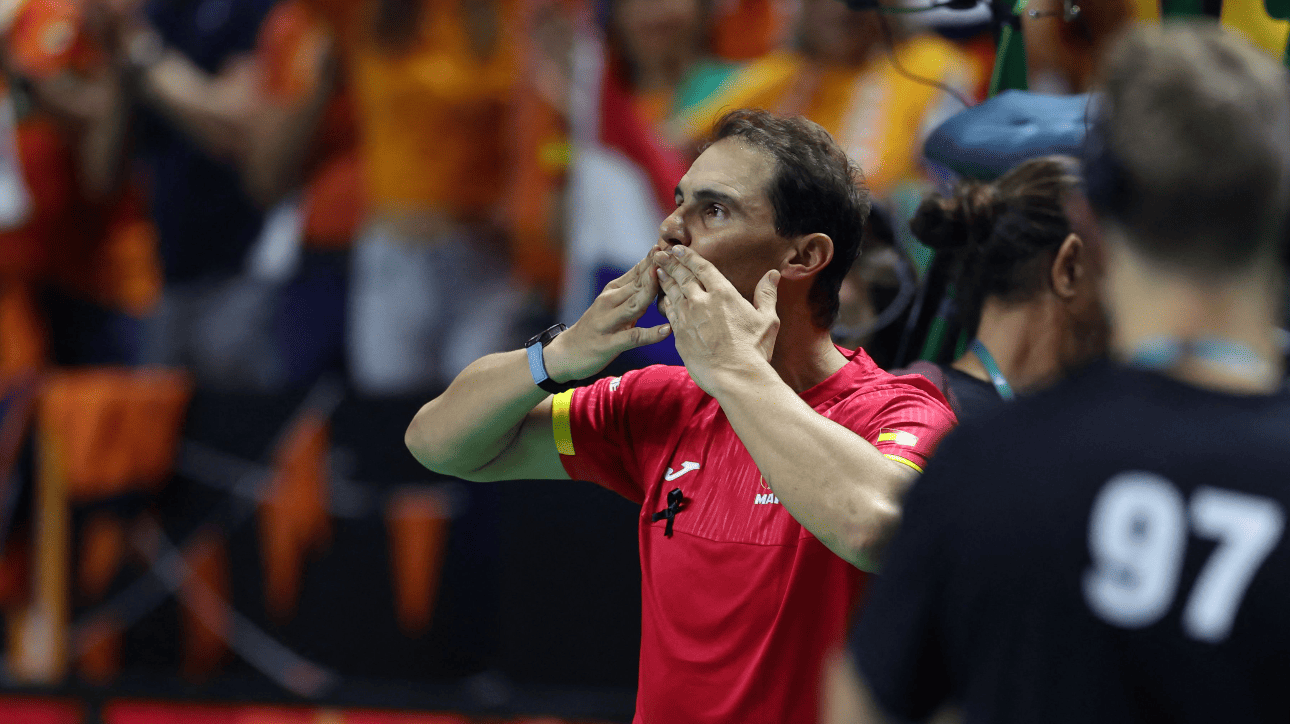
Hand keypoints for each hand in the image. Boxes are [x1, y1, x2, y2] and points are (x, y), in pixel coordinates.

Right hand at [543, 250, 671, 381]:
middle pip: (637, 284)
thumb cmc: (595, 327)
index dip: (653, 259)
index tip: (670, 247)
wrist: (565, 352)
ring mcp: (607, 322)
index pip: (636, 272)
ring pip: (634, 305)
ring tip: (670, 283)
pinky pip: (632, 337)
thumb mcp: (611, 304)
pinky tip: (666, 330)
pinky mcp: (608, 344)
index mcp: (612, 291)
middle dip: (656, 271)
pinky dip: (650, 334)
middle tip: (675, 258)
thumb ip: (631, 290)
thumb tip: (654, 272)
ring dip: (651, 293)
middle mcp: (609, 302)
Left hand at [654, 246, 779, 395]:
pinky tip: (662, 299)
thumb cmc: (754, 349)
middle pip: (682, 276)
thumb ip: (766, 294)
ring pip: (672, 293)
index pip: (702, 268)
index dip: (689, 256)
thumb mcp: (767, 319)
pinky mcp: (680, 335)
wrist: (735, 377)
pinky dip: (665, 303)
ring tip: (658, 270)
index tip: (678, 248)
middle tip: (659, 254)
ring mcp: (687, 318)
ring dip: (665, 280)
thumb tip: (773, 274)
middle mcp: (702, 302)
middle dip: (670, 263)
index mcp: (723, 294)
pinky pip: (669, 314)